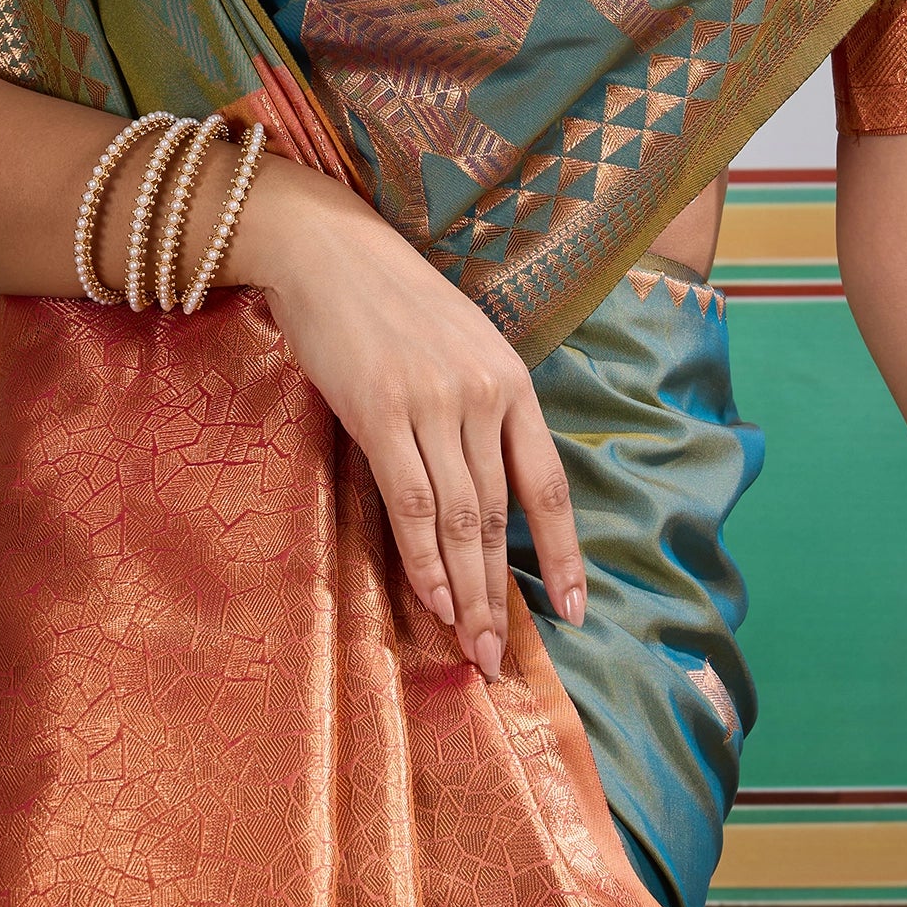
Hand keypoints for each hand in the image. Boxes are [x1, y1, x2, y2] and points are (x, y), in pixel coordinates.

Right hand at [237, 155, 584, 680]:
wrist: (331, 251)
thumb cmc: (395, 300)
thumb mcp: (464, 344)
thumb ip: (484, 409)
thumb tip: (490, 495)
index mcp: (512, 379)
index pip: (549, 484)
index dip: (565, 552)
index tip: (575, 609)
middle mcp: (482, 394)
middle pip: (499, 513)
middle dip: (500, 592)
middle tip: (501, 656)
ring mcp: (432, 402)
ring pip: (459, 517)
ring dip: (465, 590)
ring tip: (471, 646)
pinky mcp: (380, 411)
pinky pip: (410, 500)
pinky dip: (423, 556)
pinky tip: (431, 597)